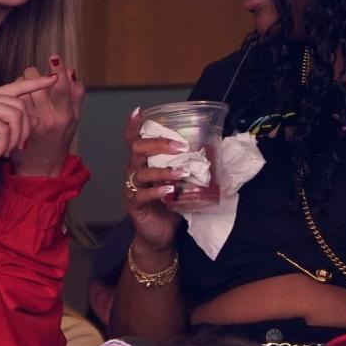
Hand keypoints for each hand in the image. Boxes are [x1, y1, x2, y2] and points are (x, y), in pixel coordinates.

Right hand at [0, 74, 57, 165]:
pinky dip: (4, 144)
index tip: (53, 78)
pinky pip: (3, 127)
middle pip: (21, 106)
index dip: (36, 83)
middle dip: (24, 130)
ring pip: (15, 115)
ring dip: (14, 139)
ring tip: (5, 152)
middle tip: (17, 148)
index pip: (17, 86)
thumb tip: (37, 119)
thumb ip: (15, 126)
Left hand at [8, 55, 84, 176]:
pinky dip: (13, 95)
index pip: (61, 87)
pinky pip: (11, 97)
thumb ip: (75, 94)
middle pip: (34, 79)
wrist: (40, 167)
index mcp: (64, 115)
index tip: (54, 57)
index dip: (57, 71)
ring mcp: (28, 120)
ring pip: (20, 85)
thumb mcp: (73, 118)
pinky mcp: (15, 122)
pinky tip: (17, 103)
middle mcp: (47, 118)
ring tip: (27, 95)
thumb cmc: (59, 139)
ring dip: (23, 85)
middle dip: (34, 75)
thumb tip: (70, 69)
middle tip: (36, 82)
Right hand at [123, 108, 186, 252]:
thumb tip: (213, 152)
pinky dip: (156, 191)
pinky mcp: (134, 205)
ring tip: (181, 173)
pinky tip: (169, 190)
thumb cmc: (169, 205)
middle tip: (181, 147)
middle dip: (159, 144)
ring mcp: (132, 188)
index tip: (139, 111)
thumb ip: (186, 166)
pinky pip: (142, 195)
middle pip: (137, 150)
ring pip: (141, 172)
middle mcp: (134, 172)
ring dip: (163, 170)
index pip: (134, 140)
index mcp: (143, 162)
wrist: (160, 234)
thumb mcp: (178, 182)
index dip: (134, 126)